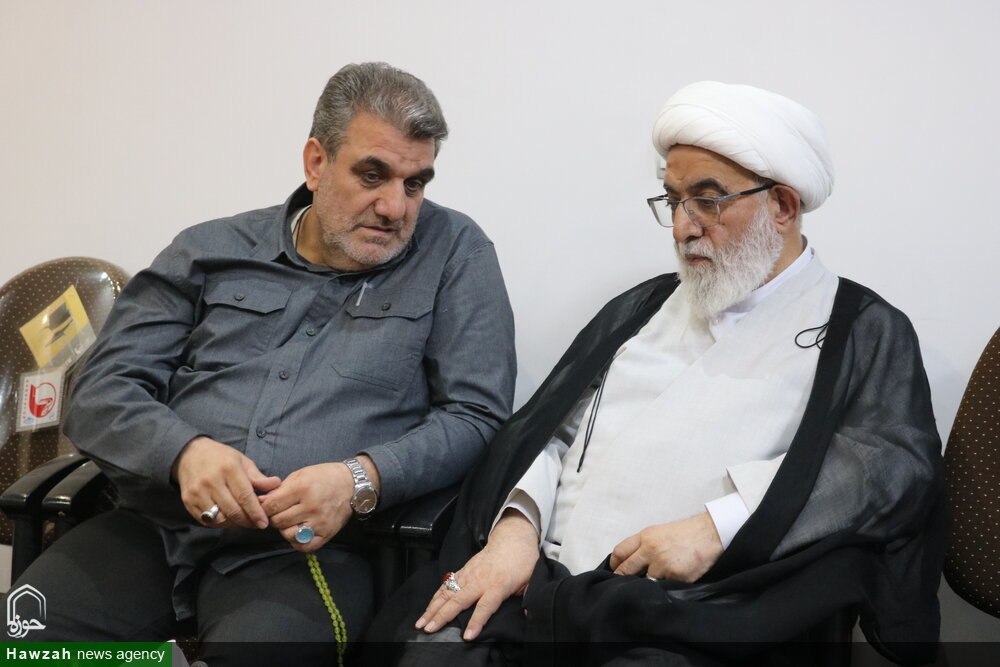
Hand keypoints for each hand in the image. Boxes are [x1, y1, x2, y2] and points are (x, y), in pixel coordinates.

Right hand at [173, 436, 280, 528]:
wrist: (190, 454)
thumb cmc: (221, 458)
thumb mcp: (242, 461)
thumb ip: (258, 477)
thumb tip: (275, 485)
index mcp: (228, 468)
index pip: (245, 496)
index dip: (256, 512)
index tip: (264, 522)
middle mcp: (211, 481)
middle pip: (233, 510)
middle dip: (247, 521)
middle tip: (256, 523)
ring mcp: (197, 492)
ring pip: (219, 518)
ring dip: (233, 523)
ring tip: (242, 519)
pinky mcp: (188, 501)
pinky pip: (206, 520)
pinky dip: (219, 522)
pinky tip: (227, 517)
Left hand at [259, 460, 359, 551]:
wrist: (351, 484)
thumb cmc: (323, 477)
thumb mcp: (299, 475)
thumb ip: (278, 490)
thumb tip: (259, 502)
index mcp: (302, 488)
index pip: (271, 506)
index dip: (264, 507)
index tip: (268, 506)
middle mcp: (311, 507)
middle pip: (278, 521)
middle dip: (275, 517)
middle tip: (281, 512)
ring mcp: (320, 522)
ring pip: (288, 535)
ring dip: (285, 529)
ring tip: (291, 521)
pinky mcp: (327, 534)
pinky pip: (304, 546)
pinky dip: (297, 541)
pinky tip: (299, 531)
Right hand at [416, 509, 538, 640]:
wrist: (512, 538)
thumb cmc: (522, 561)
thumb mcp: (531, 580)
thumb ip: (527, 598)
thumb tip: (527, 614)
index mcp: (498, 585)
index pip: (485, 606)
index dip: (476, 621)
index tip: (467, 635)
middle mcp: (480, 580)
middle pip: (459, 600)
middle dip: (443, 616)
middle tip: (430, 629)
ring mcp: (469, 574)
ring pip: (448, 593)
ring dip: (433, 608)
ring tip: (422, 622)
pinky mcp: (463, 570)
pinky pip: (446, 585)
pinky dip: (435, 597)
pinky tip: (427, 608)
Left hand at [609, 512, 723, 582]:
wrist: (710, 535)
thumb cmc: (685, 533)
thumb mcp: (659, 532)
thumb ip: (643, 545)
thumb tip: (629, 562)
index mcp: (645, 537)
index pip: (620, 552)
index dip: (614, 563)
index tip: (614, 569)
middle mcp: (651, 550)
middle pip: (627, 570)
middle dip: (623, 578)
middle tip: (623, 584)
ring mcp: (663, 565)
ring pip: (645, 581)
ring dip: (648, 583)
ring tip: (657, 578)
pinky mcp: (676, 577)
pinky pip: (664, 586)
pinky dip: (666, 585)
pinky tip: (672, 579)